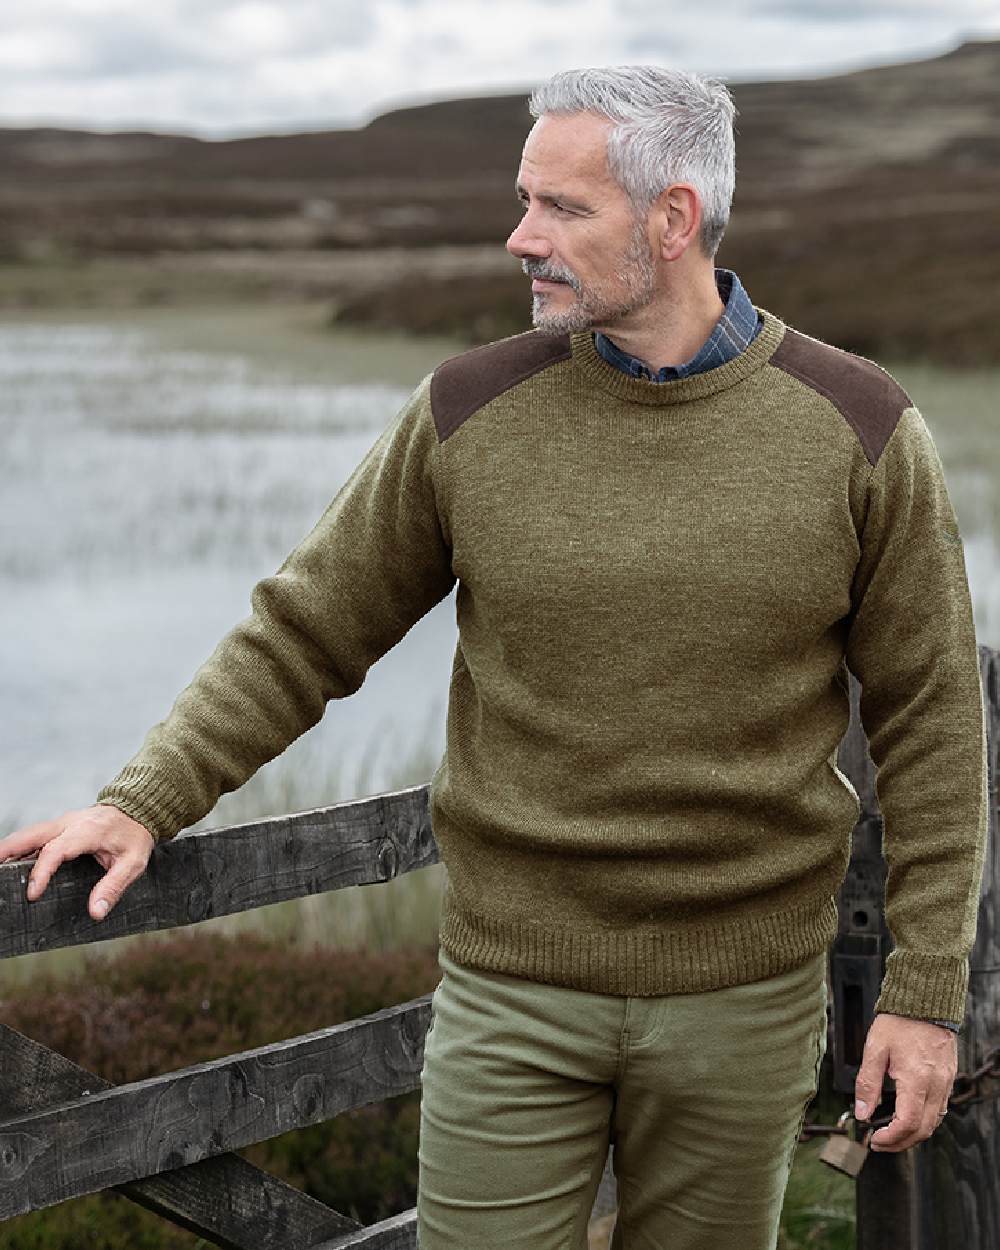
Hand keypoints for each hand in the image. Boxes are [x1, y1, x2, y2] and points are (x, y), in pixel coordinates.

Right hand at [0, 806, 155, 921]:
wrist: (137, 810)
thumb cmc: (134, 836)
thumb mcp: (133, 863)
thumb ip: (114, 887)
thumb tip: (96, 912)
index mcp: (88, 831)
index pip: (56, 850)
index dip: (41, 872)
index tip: (32, 893)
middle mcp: (70, 824)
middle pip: (31, 835)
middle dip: (8, 851)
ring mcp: (62, 823)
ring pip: (29, 833)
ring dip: (10, 849)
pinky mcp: (60, 826)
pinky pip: (35, 836)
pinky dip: (19, 847)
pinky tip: (10, 862)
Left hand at [854, 1012, 957, 1150]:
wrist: (925, 1002)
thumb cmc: (899, 1022)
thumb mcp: (875, 1049)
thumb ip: (868, 1083)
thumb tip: (862, 1113)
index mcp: (917, 1079)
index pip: (907, 1123)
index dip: (890, 1138)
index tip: (874, 1140)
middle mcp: (936, 1085)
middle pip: (923, 1130)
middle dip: (900, 1143)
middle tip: (879, 1143)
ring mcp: (946, 1083)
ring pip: (934, 1123)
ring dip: (913, 1135)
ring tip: (890, 1134)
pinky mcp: (948, 1078)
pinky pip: (940, 1109)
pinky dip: (924, 1121)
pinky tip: (908, 1117)